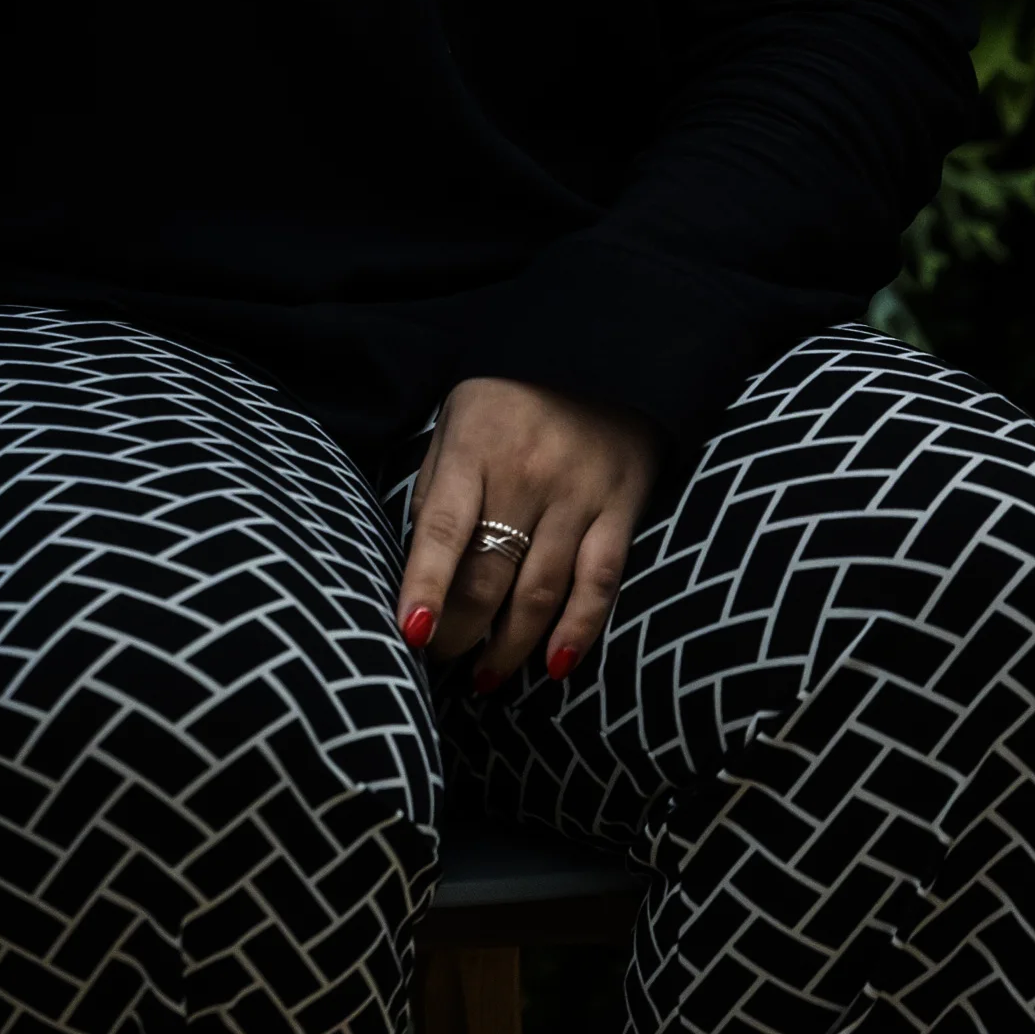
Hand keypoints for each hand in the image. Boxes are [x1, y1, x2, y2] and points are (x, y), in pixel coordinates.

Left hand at [398, 377, 660, 687]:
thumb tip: (419, 565)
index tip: (412, 633)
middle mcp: (527, 473)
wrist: (602, 355)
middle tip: (442, 658)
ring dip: (509, 647)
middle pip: (489, 574)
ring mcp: (578, 494)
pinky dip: (578, 632)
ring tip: (485, 678)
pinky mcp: (621, 510)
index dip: (426, 584)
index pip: (444, 528)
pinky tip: (552, 665)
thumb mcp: (457, 422)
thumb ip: (436, 489)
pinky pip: (599, 584)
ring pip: (540, 592)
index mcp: (476, 446)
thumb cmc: (509, 401)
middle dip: (460, 630)